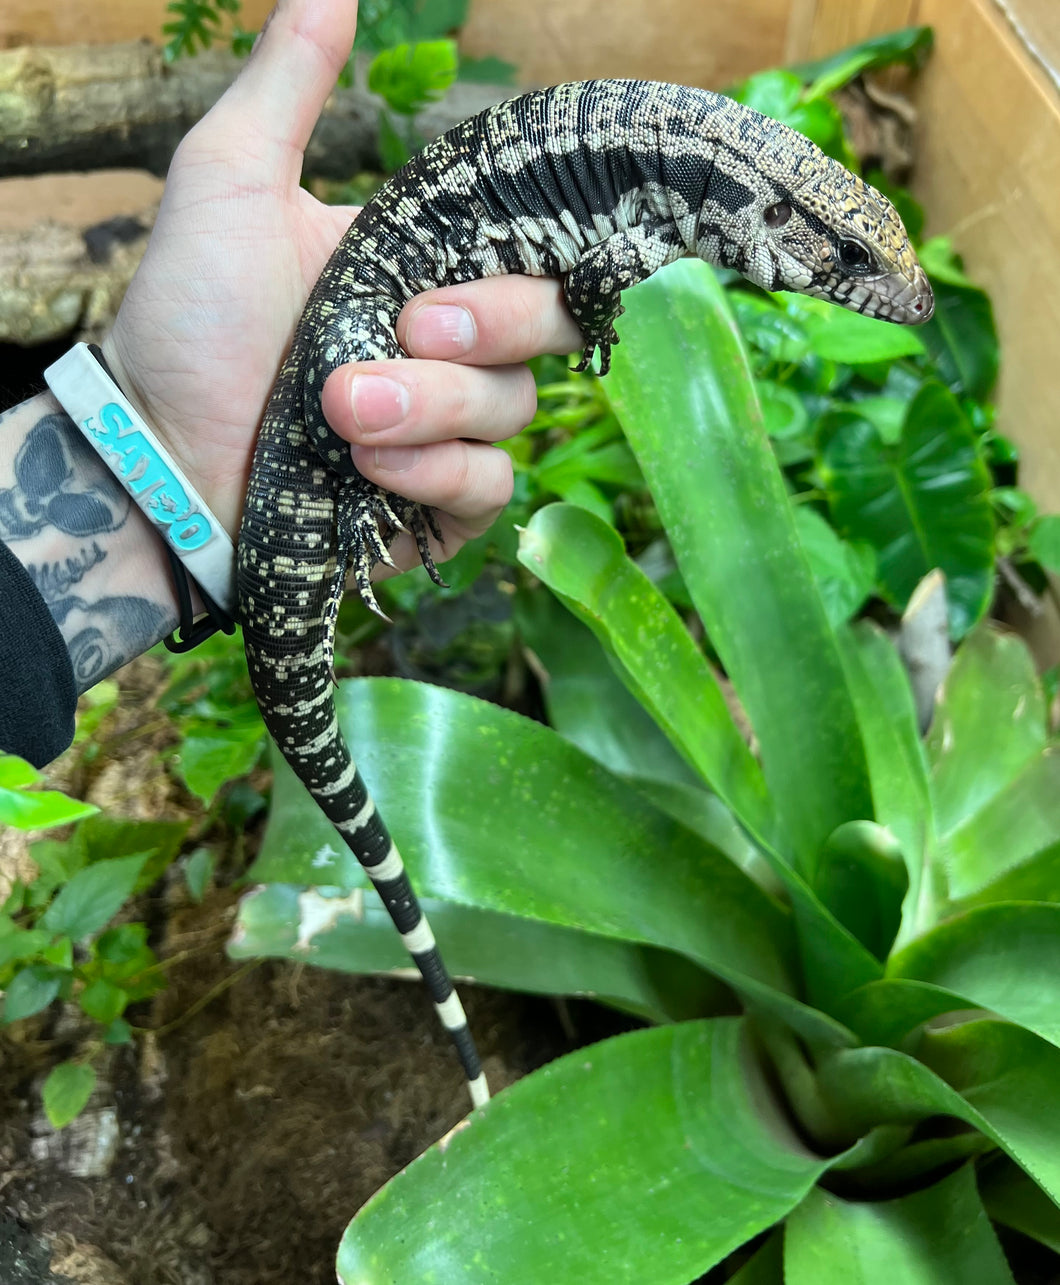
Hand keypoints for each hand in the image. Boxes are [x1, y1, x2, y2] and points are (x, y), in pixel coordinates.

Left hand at [102, 0, 579, 565]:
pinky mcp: (439, 506)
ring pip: (514, 410)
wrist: (158, 452)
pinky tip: (368, 471)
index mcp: (421, 271)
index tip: (468, 264)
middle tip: (406, 330)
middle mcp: (449, 350)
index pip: (528, 254)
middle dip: (485, 327)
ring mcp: (448, 431)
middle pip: (544, 328)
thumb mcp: (230, 183)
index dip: (526, 259)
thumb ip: (288, 87)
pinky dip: (436, 476)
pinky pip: (488, 487)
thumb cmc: (189, 321)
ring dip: (431, 408)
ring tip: (340, 412)